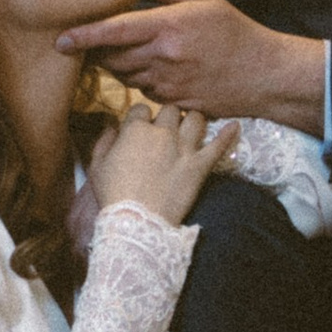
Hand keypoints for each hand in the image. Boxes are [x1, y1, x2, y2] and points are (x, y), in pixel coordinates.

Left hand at [59, 0, 325, 132]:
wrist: (263, 74)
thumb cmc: (234, 31)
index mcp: (168, 27)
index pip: (114, 32)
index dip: (84, 36)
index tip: (61, 39)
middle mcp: (163, 57)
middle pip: (112, 59)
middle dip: (98, 52)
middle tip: (92, 43)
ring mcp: (168, 84)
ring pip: (125, 77)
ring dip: (118, 67)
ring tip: (126, 53)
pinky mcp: (174, 102)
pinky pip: (144, 91)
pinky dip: (140, 80)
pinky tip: (154, 70)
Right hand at [86, 99, 236, 225]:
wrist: (136, 222)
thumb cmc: (113, 196)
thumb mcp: (97, 167)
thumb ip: (103, 141)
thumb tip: (111, 126)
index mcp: (135, 130)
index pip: (141, 109)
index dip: (141, 118)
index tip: (140, 128)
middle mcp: (162, 133)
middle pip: (170, 110)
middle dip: (167, 117)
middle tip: (165, 130)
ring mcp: (184, 148)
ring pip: (195, 119)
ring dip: (192, 121)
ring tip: (190, 127)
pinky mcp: (199, 166)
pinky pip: (218, 146)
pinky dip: (227, 135)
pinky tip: (234, 127)